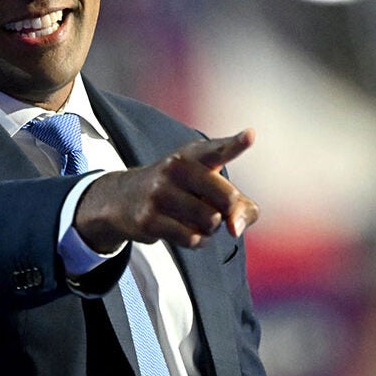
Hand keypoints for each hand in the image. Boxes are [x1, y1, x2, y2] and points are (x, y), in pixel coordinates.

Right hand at [73, 129, 258, 252]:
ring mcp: (159, 193)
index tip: (251, 135)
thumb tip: (235, 229)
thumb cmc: (179, 190)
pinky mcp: (149, 218)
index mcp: (193, 154)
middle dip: (227, 212)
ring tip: (195, 219)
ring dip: (210, 229)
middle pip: (227, 199)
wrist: (124, 198)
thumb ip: (239, 205)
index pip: (218, 149)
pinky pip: (192, 238)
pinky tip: (185, 231)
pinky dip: (197, 241)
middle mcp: (175, 168)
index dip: (236, 144)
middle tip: (211, 207)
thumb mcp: (208, 186)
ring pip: (211, 222)